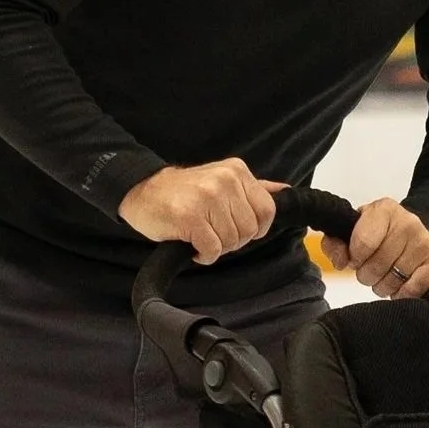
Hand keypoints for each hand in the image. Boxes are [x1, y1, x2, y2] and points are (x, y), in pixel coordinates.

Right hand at [119, 159, 282, 263]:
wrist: (143, 191)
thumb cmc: (184, 192)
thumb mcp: (222, 181)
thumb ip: (254, 188)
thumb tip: (285, 191)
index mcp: (237, 171)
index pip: (267, 210)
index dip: (254, 228)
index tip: (234, 227)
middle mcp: (225, 181)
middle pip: (249, 230)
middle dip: (233, 240)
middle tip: (213, 233)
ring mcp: (207, 198)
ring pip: (232, 242)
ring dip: (216, 248)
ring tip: (201, 236)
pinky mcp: (190, 217)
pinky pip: (212, 250)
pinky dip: (204, 255)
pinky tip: (192, 245)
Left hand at [322, 196, 428, 299]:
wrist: (418, 237)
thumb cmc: (380, 237)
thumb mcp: (354, 232)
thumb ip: (335, 244)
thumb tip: (342, 262)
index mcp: (384, 209)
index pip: (361, 244)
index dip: (355, 259)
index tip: (357, 258)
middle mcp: (408, 221)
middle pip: (375, 267)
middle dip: (368, 275)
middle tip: (375, 268)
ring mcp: (426, 241)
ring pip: (391, 283)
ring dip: (385, 286)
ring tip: (390, 274)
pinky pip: (411, 291)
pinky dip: (403, 294)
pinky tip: (404, 283)